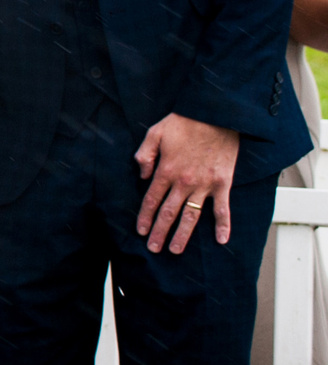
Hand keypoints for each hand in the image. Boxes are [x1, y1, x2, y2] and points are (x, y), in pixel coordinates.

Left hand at [135, 113, 240, 252]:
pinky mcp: (223, 183)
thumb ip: (144, 155)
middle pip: (169, 213)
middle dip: (159, 232)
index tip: (141, 231)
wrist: (215, 115)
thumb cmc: (183, 123)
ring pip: (192, 216)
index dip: (145, 217)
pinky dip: (223, 225)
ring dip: (183, 234)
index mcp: (166, 171)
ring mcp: (204, 185)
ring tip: (175, 250)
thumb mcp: (154, 133)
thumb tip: (142, 176)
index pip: (151, 200)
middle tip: (154, 248)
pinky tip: (221, 241)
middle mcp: (183, 182)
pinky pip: (223, 209)